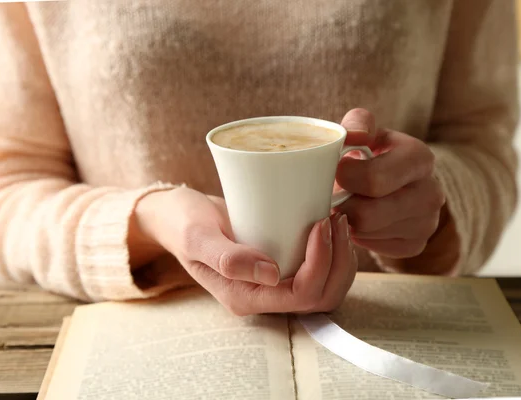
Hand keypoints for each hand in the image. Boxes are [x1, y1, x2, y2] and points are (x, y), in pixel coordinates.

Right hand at [134, 187, 357, 315]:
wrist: (179, 217)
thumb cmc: (183, 223)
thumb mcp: (196, 236)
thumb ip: (225, 258)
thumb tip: (270, 275)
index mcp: (243, 297)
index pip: (300, 295)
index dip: (320, 263)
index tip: (320, 223)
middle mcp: (262, 297)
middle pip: (321, 298)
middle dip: (338, 262)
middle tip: (336, 219)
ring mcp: (273, 285)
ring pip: (326, 289)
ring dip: (341, 259)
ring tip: (338, 220)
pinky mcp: (281, 269)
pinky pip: (319, 274)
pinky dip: (334, 254)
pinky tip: (331, 226)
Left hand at [336, 109, 445, 258]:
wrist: (392, 181)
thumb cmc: (371, 154)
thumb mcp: (366, 131)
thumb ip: (358, 124)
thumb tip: (357, 135)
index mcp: (419, 158)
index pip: (373, 179)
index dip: (345, 177)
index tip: (337, 170)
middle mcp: (432, 193)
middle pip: (368, 215)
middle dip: (343, 204)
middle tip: (335, 194)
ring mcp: (427, 223)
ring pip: (367, 233)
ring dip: (348, 220)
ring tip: (348, 203)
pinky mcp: (416, 245)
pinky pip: (374, 247)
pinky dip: (359, 235)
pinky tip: (360, 219)